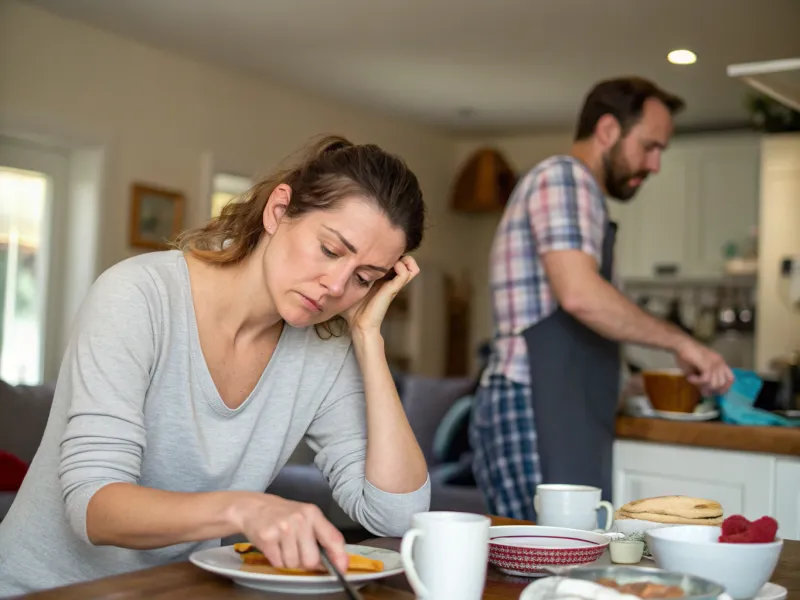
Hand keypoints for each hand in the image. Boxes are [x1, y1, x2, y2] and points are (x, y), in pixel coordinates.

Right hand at [229, 493, 347, 572]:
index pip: (333, 538)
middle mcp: (300, 519)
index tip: (342, 568)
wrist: (254, 507)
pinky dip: (277, 560)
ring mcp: (283, 528)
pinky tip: (275, 547)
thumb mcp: (306, 517)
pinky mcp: (267, 538)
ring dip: (289, 561)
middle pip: (311, 560)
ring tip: (284, 546)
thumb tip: (336, 561)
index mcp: (313, 513)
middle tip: (299, 552)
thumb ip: (321, 535)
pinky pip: (278, 564)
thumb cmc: (284, 515)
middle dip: (306, 563)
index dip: (339, 556)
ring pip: (293, 564)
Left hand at [343, 256, 419, 334]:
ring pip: (412, 267)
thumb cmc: (352, 309)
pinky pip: (406, 274)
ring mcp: (393, 284)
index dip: (388, 252)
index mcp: (380, 278)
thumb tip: (326, 267)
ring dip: (406, 260)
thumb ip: (342, 277)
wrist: (358, 324)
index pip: (393, 260)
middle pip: (406, 261)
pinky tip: (387, 268)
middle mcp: (389, 279)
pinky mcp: (393, 289)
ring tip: (392, 261)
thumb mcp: (346, 287)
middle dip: (398, 253)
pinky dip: (401, 267)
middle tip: (383, 254)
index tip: (374, 251)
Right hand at [675, 339, 733, 396]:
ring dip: (702, 385)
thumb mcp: (697, 370)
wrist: (681, 344)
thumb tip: (706, 394)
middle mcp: (720, 363)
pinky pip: (706, 380)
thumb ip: (703, 381)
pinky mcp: (708, 365)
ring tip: (692, 379)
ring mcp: (715, 364)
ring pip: (714, 384)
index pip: (730, 379)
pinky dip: (697, 381)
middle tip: (700, 388)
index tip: (715, 393)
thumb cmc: (687, 355)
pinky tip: (690, 377)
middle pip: (722, 383)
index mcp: (720, 362)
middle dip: (711, 389)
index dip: (724, 388)